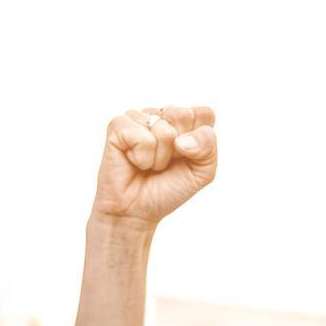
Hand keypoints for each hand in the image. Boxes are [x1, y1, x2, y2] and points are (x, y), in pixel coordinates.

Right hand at [90, 105, 216, 226]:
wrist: (138, 211)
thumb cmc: (168, 189)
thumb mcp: (202, 172)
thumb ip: (207, 146)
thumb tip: (181, 140)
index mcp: (183, 121)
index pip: (205, 114)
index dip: (199, 140)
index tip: (186, 157)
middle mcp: (161, 114)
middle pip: (183, 115)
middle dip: (179, 149)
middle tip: (165, 163)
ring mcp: (138, 117)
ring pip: (163, 129)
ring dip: (159, 158)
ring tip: (149, 165)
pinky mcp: (118, 126)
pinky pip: (142, 137)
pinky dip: (142, 158)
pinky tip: (134, 162)